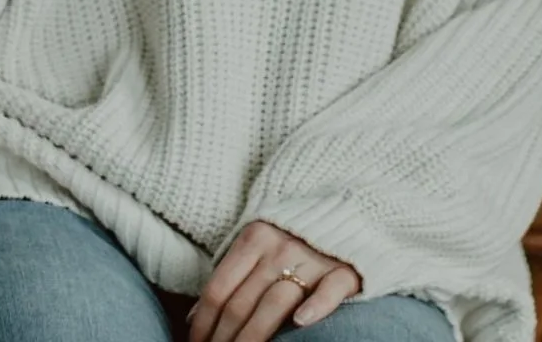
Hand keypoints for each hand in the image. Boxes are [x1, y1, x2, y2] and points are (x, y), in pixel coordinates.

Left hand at [187, 220, 359, 341]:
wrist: (346, 213)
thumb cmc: (293, 235)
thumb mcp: (255, 244)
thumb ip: (229, 274)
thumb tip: (194, 315)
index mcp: (253, 238)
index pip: (219, 289)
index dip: (203, 323)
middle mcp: (278, 248)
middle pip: (241, 303)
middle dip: (223, 339)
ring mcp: (311, 259)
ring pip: (275, 305)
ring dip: (253, 338)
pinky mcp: (344, 271)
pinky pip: (328, 291)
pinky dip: (315, 307)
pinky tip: (300, 323)